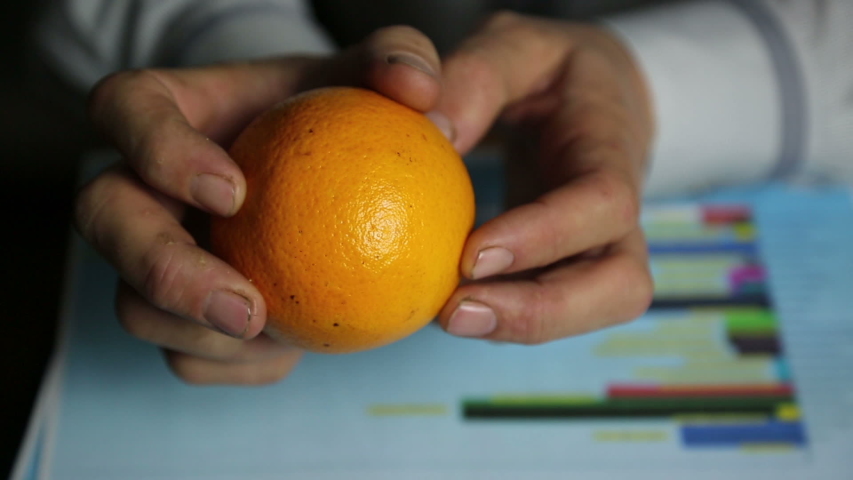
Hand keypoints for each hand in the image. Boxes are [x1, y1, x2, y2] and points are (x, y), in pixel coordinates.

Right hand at [76, 27, 445, 384]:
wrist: (318, 175)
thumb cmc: (332, 114)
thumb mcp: (368, 78)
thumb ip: (396, 62)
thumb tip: (420, 89)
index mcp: (169, 113)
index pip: (127, 109)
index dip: (158, 149)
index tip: (234, 191)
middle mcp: (143, 184)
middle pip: (104, 220)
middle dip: (163, 271)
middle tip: (247, 308)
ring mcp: (151, 253)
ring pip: (135, 306)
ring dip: (201, 338)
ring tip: (283, 339)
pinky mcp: (176, 311)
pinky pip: (187, 355)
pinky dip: (237, 366)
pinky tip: (292, 354)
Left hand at [434, 12, 654, 342]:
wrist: (595, 97)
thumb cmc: (550, 71)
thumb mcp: (516, 47)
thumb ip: (475, 76)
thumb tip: (427, 128)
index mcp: (611, 146)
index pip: (604, 201)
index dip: (547, 235)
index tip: (472, 256)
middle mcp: (621, 211)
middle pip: (621, 285)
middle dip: (542, 312)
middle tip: (455, 314)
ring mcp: (604, 246)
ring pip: (595, 309)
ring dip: (524, 326)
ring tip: (448, 318)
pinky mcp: (575, 267)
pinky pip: (555, 306)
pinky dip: (509, 317)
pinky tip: (451, 305)